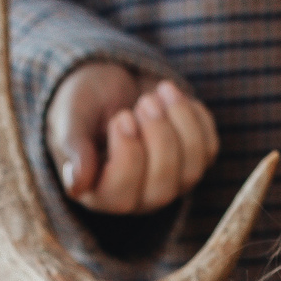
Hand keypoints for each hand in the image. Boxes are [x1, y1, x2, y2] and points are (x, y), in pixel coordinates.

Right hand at [44, 62, 218, 214]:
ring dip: (181, 124)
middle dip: (159, 137)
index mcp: (99, 193)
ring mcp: (170, 182)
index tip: (121, 117)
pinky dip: (194, 115)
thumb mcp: (71, 117)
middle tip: (145, 102)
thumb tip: (76, 185)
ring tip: (160, 91)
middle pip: (162, 187)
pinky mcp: (194, 161)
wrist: (112, 82)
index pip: (121, 195)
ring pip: (193, 170)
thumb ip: (73, 147)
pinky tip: (171, 95)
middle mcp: (137, 197)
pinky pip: (209, 148)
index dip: (128, 155)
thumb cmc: (85, 103)